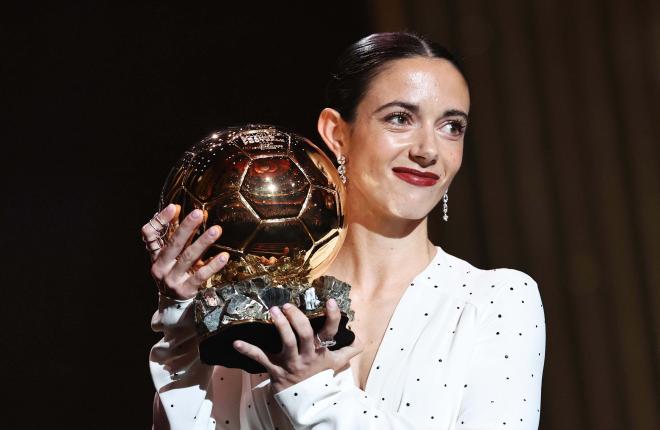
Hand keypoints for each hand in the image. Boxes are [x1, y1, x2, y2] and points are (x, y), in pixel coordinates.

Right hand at [140, 204, 229, 299]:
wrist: (173, 306)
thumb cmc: (175, 274)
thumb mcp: (170, 258)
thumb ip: (175, 238)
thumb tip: (181, 210)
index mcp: (155, 256)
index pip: (150, 234)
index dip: (160, 220)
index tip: (175, 207)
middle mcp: (161, 267)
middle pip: (173, 244)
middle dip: (186, 227)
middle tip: (199, 213)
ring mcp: (172, 279)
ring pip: (188, 257)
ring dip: (203, 242)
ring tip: (216, 230)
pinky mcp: (186, 289)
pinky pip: (201, 275)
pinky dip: (213, 265)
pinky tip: (223, 257)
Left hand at [233, 299, 362, 392]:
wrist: (307, 403)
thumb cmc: (320, 378)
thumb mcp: (336, 364)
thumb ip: (349, 349)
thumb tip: (360, 338)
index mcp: (321, 351)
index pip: (330, 332)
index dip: (332, 317)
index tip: (330, 301)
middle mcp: (307, 356)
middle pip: (304, 334)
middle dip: (297, 318)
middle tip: (288, 305)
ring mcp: (291, 363)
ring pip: (286, 342)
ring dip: (280, 326)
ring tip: (273, 311)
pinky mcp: (275, 370)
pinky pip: (261, 359)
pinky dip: (248, 350)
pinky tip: (236, 342)